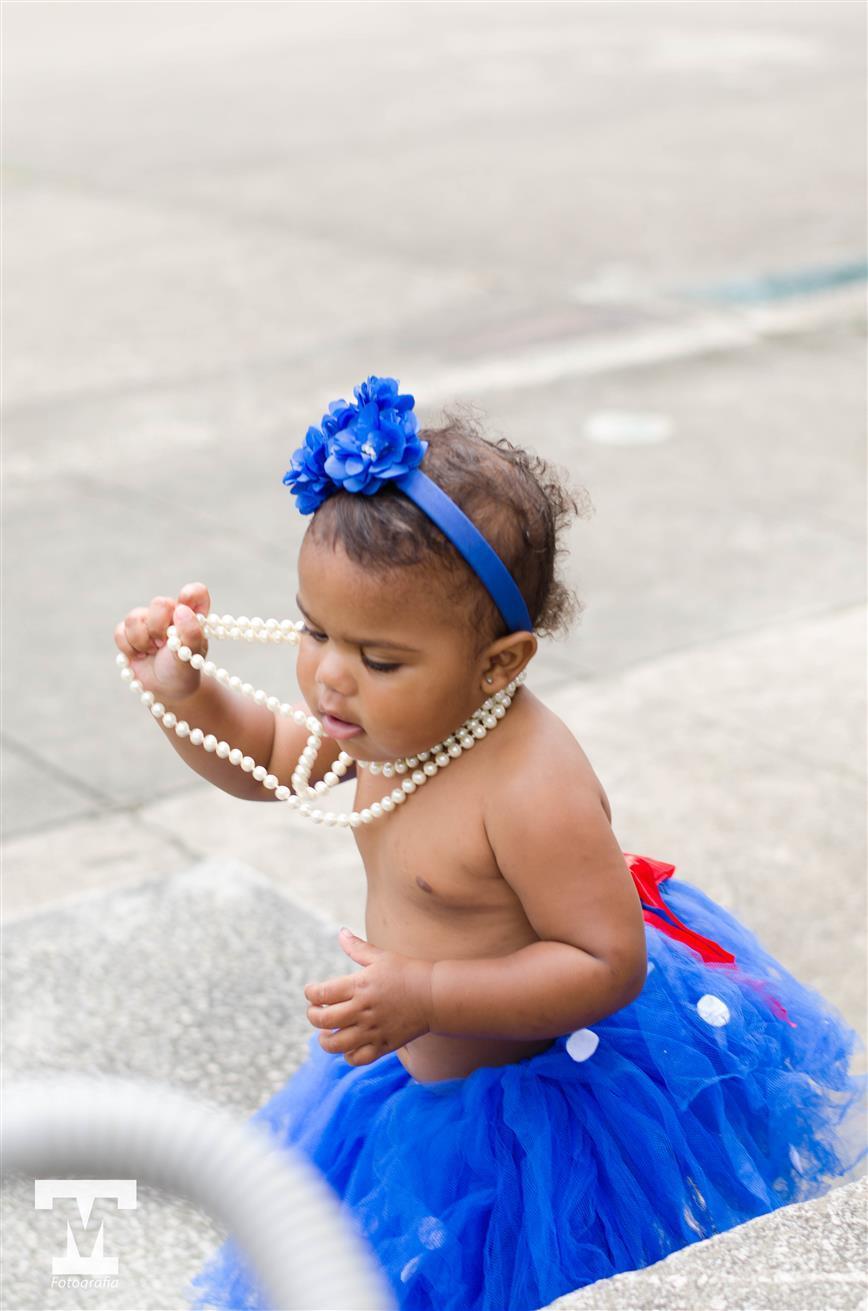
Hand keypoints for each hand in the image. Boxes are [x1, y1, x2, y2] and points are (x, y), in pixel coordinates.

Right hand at [114, 582, 210, 702]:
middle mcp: (170, 613)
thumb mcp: (193, 655)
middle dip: (158, 628)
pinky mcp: (129, 631)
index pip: (196, 593)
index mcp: (192, 615)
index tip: (183, 607)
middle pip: (159, 603)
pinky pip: (120, 630)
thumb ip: (191, 632)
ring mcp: (148, 621)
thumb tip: (181, 609)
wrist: (165, 689)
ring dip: (142, 641)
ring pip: (134, 617)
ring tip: (152, 651)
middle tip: (163, 644)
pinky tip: (140, 655)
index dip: (190, 594)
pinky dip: (129, 648)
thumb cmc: (184, 669)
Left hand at [304, 929, 432, 1066]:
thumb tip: (340, 932)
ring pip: (335, 1044)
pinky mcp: (383, 1045)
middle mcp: (362, 1009)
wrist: (435, 995)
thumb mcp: (381, 957)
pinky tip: (348, 1046)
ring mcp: (372, 1030)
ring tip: (326, 1033)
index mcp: (359, 986)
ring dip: (324, 1040)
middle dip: (312, 1016)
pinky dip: (348, 1055)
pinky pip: (357, 1058)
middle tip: (315, 1012)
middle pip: (323, 1020)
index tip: (312, 991)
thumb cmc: (407, 972)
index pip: (321, 993)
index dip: (310, 993)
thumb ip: (357, 947)